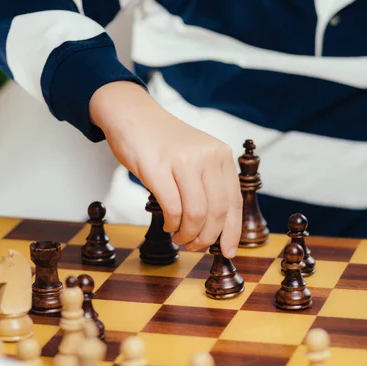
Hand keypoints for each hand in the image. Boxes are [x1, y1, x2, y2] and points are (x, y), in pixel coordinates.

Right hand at [90, 81, 241, 257]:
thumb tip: (216, 226)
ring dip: (188, 234)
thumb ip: (209, 182)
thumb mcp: (197, 155)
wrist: (132, 115)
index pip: (234, 201)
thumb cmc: (163, 142)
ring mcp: (182, 161)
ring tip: (179, 237)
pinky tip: (168, 224)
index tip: (227, 251)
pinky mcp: (157, 168)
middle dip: (206, 237)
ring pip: (196, 214)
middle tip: (194, 246)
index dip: (232, 231)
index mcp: (221, 155)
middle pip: (217, 211)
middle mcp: (207, 156)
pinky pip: (172, 208)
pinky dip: (172, 224)